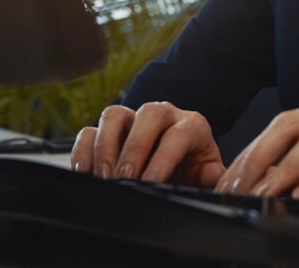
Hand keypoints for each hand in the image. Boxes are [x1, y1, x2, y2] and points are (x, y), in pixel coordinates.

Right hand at [71, 102, 224, 187]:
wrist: (177, 169)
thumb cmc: (191, 171)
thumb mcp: (205, 175)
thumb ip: (211, 176)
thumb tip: (213, 176)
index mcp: (191, 125)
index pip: (179, 134)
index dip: (163, 158)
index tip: (151, 183)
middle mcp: (163, 115)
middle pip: (149, 114)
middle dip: (135, 148)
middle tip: (125, 178)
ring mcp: (133, 119)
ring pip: (115, 114)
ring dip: (106, 146)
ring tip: (105, 177)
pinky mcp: (109, 130)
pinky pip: (90, 129)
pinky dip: (84, 149)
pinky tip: (85, 172)